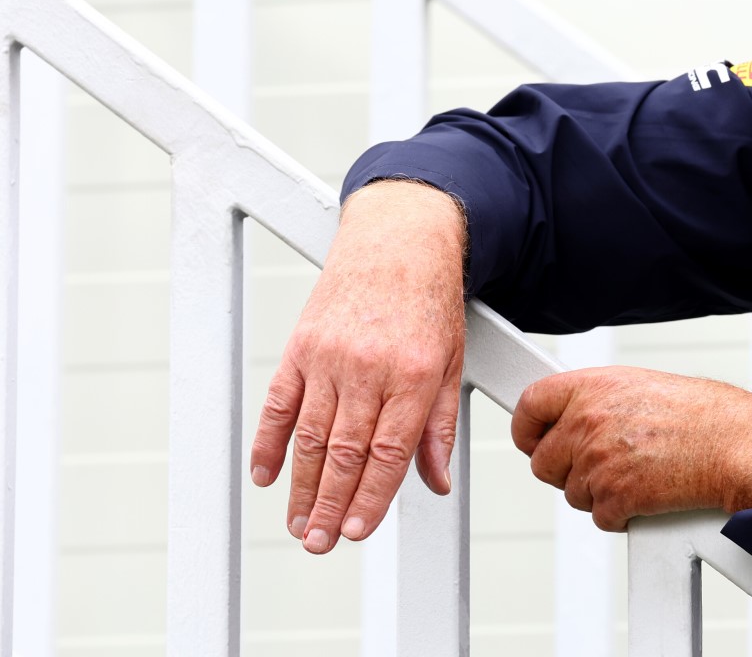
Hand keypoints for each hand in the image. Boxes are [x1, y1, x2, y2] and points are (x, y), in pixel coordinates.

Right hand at [249, 179, 467, 552]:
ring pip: (310, 436)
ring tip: (299, 524)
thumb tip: (435, 482)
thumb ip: (440, 426)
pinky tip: (266, 477)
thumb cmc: (430, 304)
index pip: (388, 452)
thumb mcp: (452, 363)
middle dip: (331, 506)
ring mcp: (330, 357)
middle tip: (319, 544)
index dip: (370, 498)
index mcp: (415, 376)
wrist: (399, 241)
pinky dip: (268, 443)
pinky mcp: (301, 347)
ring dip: (302, 486)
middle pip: (345, 452)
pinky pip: (279, 403)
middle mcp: (370, 369)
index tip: (357, 532)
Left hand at [512, 367, 751, 531]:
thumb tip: (580, 419)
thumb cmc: (705, 415)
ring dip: (599, 492)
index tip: (532, 440)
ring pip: (573, 494)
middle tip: (600, 466)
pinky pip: (600, 517)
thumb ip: (602, 402)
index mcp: (593, 387)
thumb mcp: (643, 385)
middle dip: (567, 470)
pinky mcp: (614, 497)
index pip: (531, 406)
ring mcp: (598, 462)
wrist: (736, 445)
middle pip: (543, 462)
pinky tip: (648, 493)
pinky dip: (622, 514)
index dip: (527, 429)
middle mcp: (587, 422)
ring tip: (638, 473)